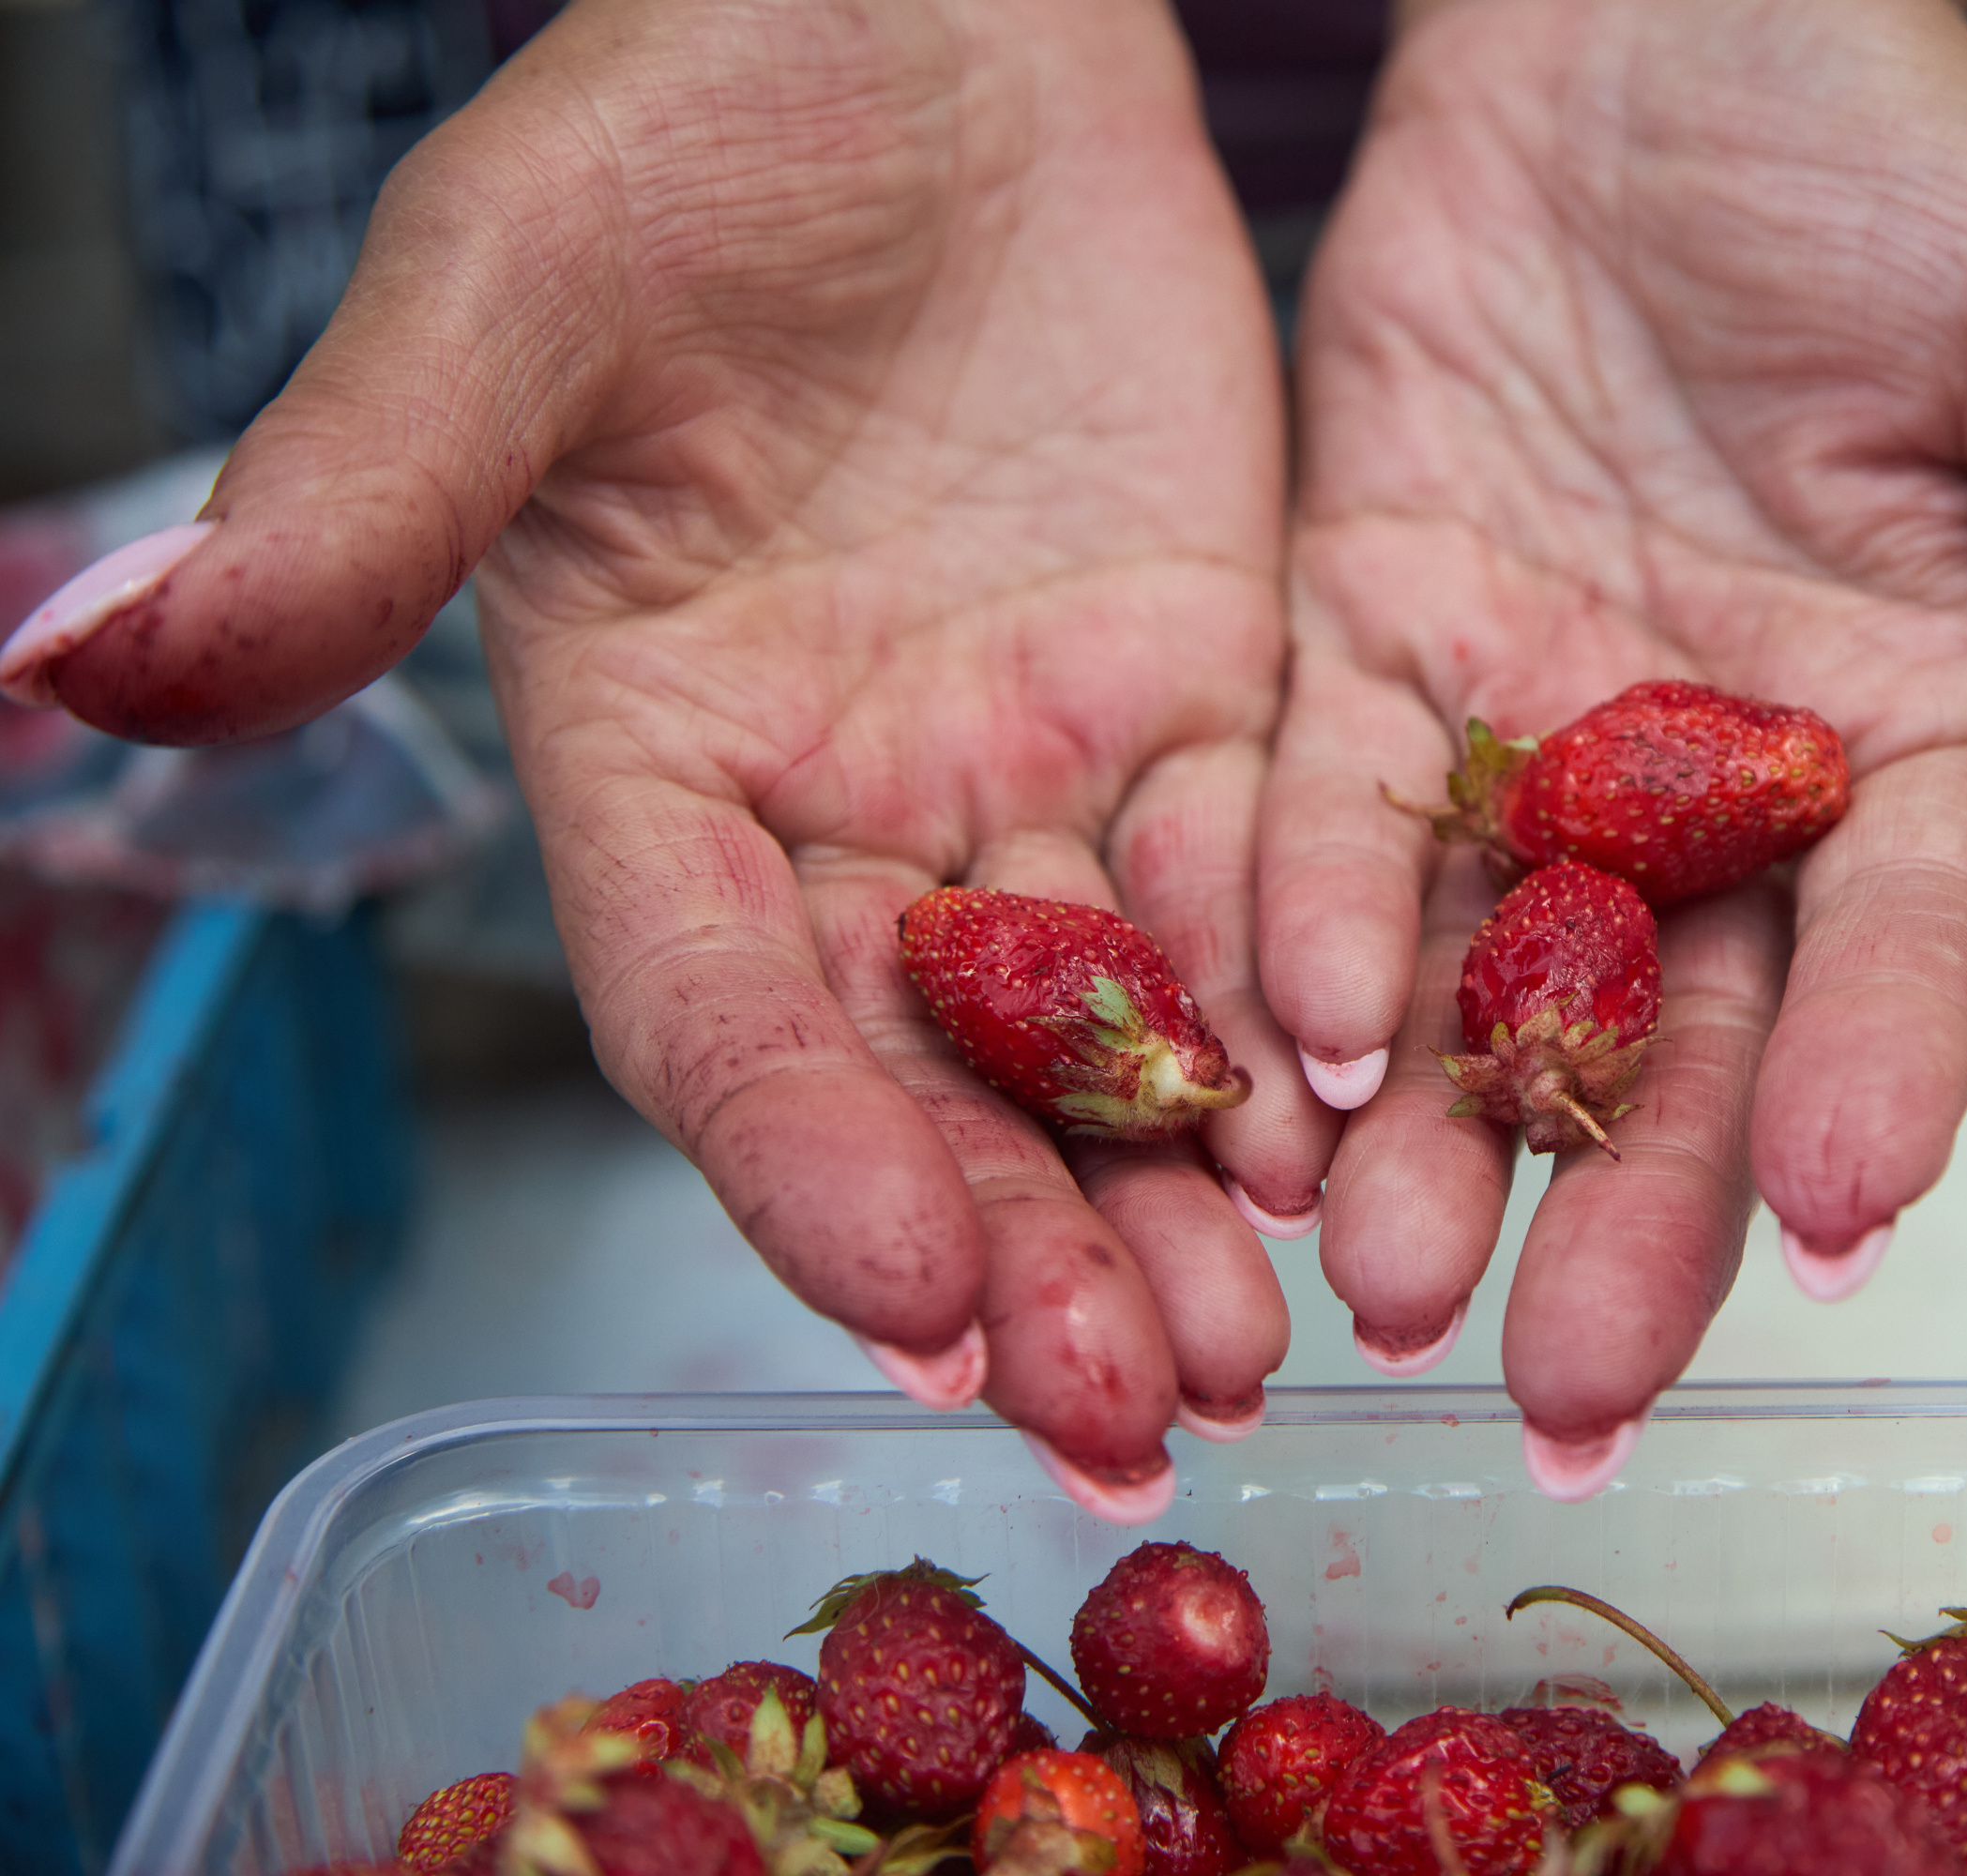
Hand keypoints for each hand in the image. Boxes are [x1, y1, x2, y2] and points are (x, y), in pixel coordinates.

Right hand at [3, 0, 1337, 1517]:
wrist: (933, 10)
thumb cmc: (693, 111)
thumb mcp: (509, 297)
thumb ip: (353, 506)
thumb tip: (75, 668)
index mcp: (653, 762)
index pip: (714, 1010)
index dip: (797, 1162)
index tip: (908, 1308)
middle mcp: (842, 810)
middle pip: (923, 1075)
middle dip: (1016, 1252)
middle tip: (1124, 1420)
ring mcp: (1030, 766)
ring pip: (1109, 1023)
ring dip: (1175, 1192)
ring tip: (1257, 1339)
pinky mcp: (1200, 694)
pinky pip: (1261, 875)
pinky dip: (1305, 1005)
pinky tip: (1356, 1130)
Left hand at [1260, 0, 1966, 1489]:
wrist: (1645, 11)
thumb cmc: (1889, 156)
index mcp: (1912, 743)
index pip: (1901, 959)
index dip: (1876, 1089)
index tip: (1840, 1221)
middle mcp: (1715, 788)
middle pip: (1677, 1038)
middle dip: (1626, 1214)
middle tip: (1565, 1385)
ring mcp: (1531, 736)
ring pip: (1485, 977)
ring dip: (1435, 1132)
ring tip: (1384, 1278)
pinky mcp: (1369, 653)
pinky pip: (1331, 815)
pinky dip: (1310, 919)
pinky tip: (1290, 1038)